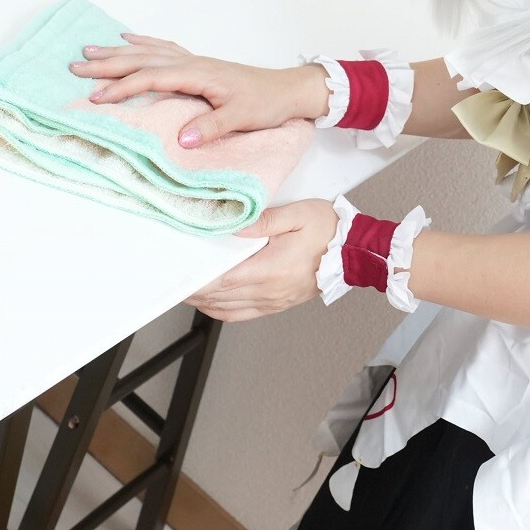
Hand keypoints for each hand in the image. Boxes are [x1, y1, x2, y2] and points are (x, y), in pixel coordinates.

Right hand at [68, 35, 329, 146]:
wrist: (288, 89)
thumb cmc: (266, 102)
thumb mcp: (242, 117)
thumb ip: (212, 126)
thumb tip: (183, 139)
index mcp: (197, 75)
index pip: (150, 79)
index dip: (121, 88)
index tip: (95, 98)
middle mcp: (192, 63)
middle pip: (142, 60)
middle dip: (108, 64)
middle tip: (75, 67)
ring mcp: (194, 62)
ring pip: (148, 53)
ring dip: (118, 52)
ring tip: (89, 51)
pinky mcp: (198, 65)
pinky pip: (163, 49)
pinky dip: (143, 43)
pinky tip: (130, 39)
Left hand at [183, 198, 340, 321]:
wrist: (354, 252)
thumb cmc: (329, 231)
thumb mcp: (297, 215)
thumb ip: (263, 219)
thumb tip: (235, 224)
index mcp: (270, 269)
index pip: (223, 280)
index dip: (198, 280)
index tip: (180, 274)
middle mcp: (269, 291)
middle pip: (220, 297)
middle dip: (195, 290)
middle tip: (174, 281)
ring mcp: (273, 301)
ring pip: (228, 309)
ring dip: (204, 302)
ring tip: (187, 291)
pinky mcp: (278, 304)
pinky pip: (242, 315)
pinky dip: (222, 311)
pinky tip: (212, 303)